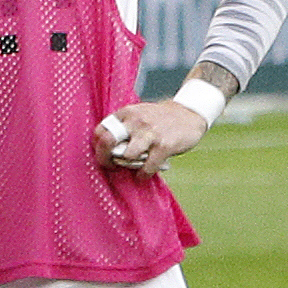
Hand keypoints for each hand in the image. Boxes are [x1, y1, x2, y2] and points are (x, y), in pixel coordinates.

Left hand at [91, 98, 205, 178]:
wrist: (190, 113)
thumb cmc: (161, 118)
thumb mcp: (140, 114)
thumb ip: (125, 126)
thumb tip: (108, 147)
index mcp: (127, 113)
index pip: (101, 130)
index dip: (97, 146)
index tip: (103, 154)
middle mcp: (136, 121)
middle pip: (108, 141)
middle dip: (104, 158)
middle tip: (110, 165)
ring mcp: (150, 133)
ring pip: (127, 155)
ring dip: (127, 166)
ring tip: (131, 167)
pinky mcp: (164, 146)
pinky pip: (147, 167)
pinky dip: (143, 174)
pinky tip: (144, 174)